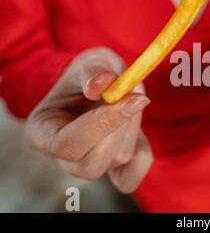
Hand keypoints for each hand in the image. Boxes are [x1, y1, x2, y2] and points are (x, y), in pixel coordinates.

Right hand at [25, 48, 152, 192]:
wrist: (102, 85)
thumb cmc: (89, 74)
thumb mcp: (90, 62)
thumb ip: (93, 71)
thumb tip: (99, 86)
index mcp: (42, 132)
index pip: (65, 144)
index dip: (99, 125)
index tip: (127, 98)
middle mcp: (62, 157)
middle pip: (90, 166)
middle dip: (118, 128)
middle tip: (132, 96)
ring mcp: (89, 166)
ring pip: (117, 161)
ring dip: (132, 128)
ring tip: (129, 101)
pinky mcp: (114, 172)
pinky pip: (133, 172)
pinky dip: (143, 151)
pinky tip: (135, 126)